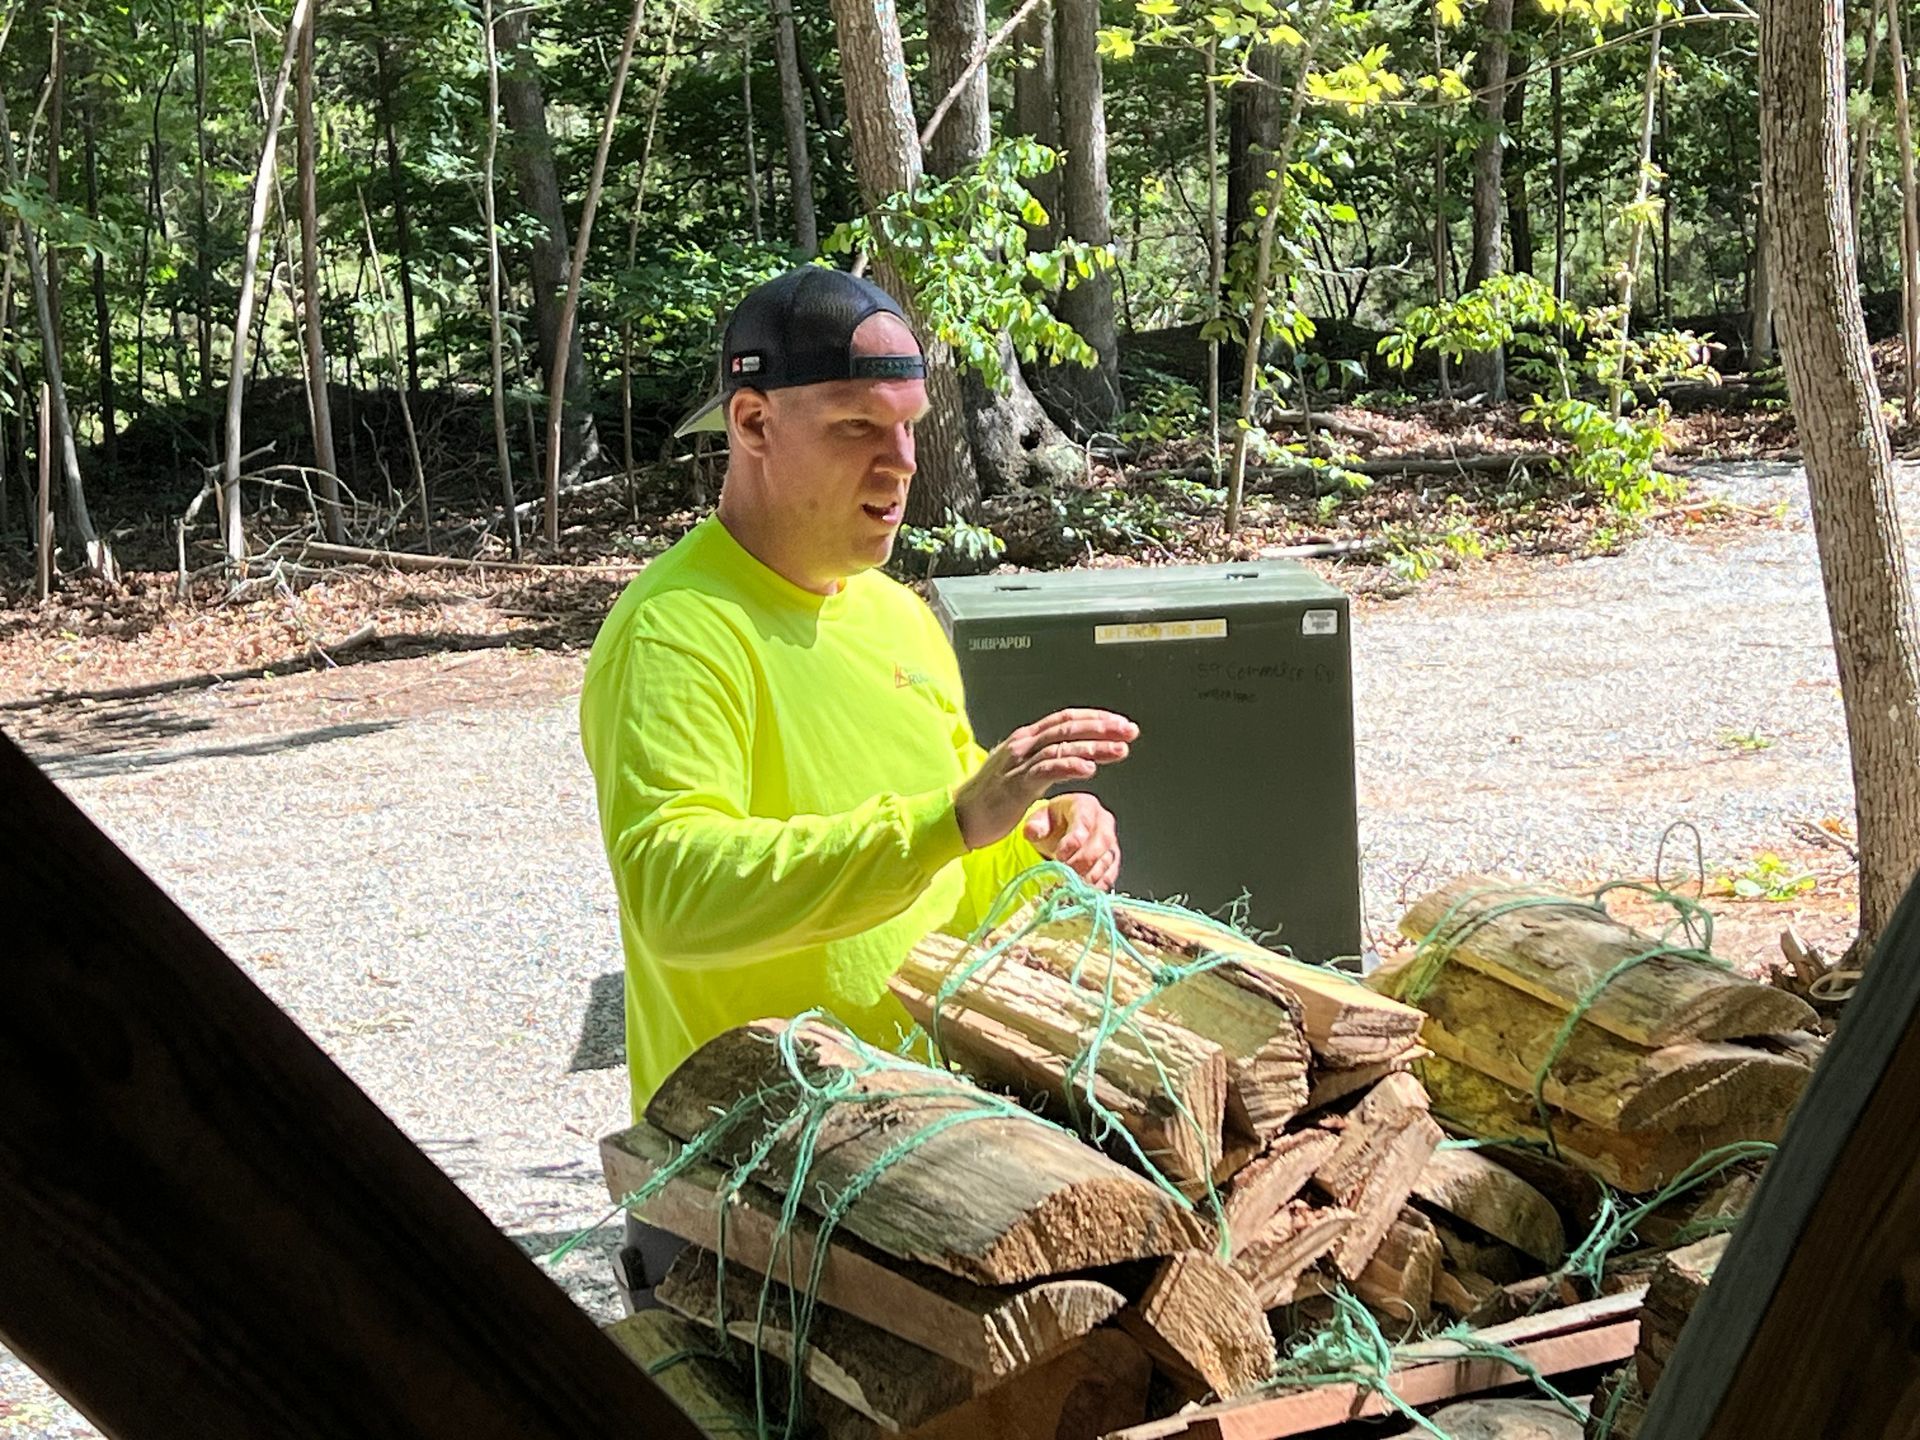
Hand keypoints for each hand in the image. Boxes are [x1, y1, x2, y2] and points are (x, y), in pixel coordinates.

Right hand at [954, 708, 1136, 852]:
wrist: (960, 818)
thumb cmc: (991, 799)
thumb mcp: (1022, 773)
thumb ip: (1045, 762)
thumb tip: (1073, 757)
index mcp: (1025, 739)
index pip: (1065, 719)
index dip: (1095, 718)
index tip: (1120, 723)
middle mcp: (1022, 745)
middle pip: (1068, 727)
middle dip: (1102, 727)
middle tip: (1129, 731)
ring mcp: (1018, 763)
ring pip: (1061, 746)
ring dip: (1094, 746)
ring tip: (1120, 750)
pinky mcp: (1016, 785)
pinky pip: (1046, 770)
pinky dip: (1070, 766)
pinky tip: (1090, 769)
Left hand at [1025, 793, 1121, 890]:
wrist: (1062, 831)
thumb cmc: (1052, 823)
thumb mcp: (1039, 819)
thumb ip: (1034, 825)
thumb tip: (1032, 831)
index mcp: (1084, 805)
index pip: (1084, 822)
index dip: (1073, 841)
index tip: (1059, 856)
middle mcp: (1103, 822)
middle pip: (1101, 842)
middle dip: (1083, 861)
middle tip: (1066, 874)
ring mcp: (1110, 842)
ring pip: (1107, 860)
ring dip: (1090, 876)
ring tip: (1072, 886)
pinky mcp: (1112, 860)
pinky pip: (1110, 875)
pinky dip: (1097, 886)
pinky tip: (1082, 893)